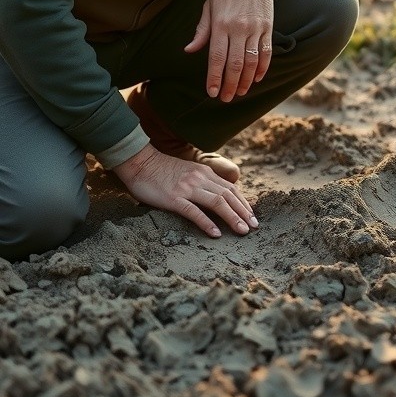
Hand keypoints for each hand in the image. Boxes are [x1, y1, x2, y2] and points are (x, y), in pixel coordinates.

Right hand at [113, 143, 258, 237]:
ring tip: (242, 231)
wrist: (139, 162)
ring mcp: (187, 188)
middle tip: (254, 227)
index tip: (252, 216)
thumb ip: (202, 180)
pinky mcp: (174, 198)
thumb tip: (216, 196)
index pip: (230, 188)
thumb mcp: (187, 171)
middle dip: (244, 212)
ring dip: (232, 218)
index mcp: (204, 172)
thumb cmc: (161, 170)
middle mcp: (199, 179)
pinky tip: (216, 234)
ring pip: (217, 203)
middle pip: (228, 196)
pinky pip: (194, 212)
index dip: (243, 203)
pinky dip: (207, 223)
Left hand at [184, 0, 275, 101]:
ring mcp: (255, 28)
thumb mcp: (208, 6)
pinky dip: (262, 68)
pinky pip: (266, 52)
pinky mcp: (268, 27)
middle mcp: (238, 28)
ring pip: (251, 62)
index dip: (214, 78)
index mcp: (220, 23)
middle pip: (235, 64)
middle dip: (230, 85)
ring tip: (240, 92)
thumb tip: (189, 50)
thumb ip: (201, 30)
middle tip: (226, 98)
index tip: (212, 92)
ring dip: (246, 81)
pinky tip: (256, 78)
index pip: (216, 57)